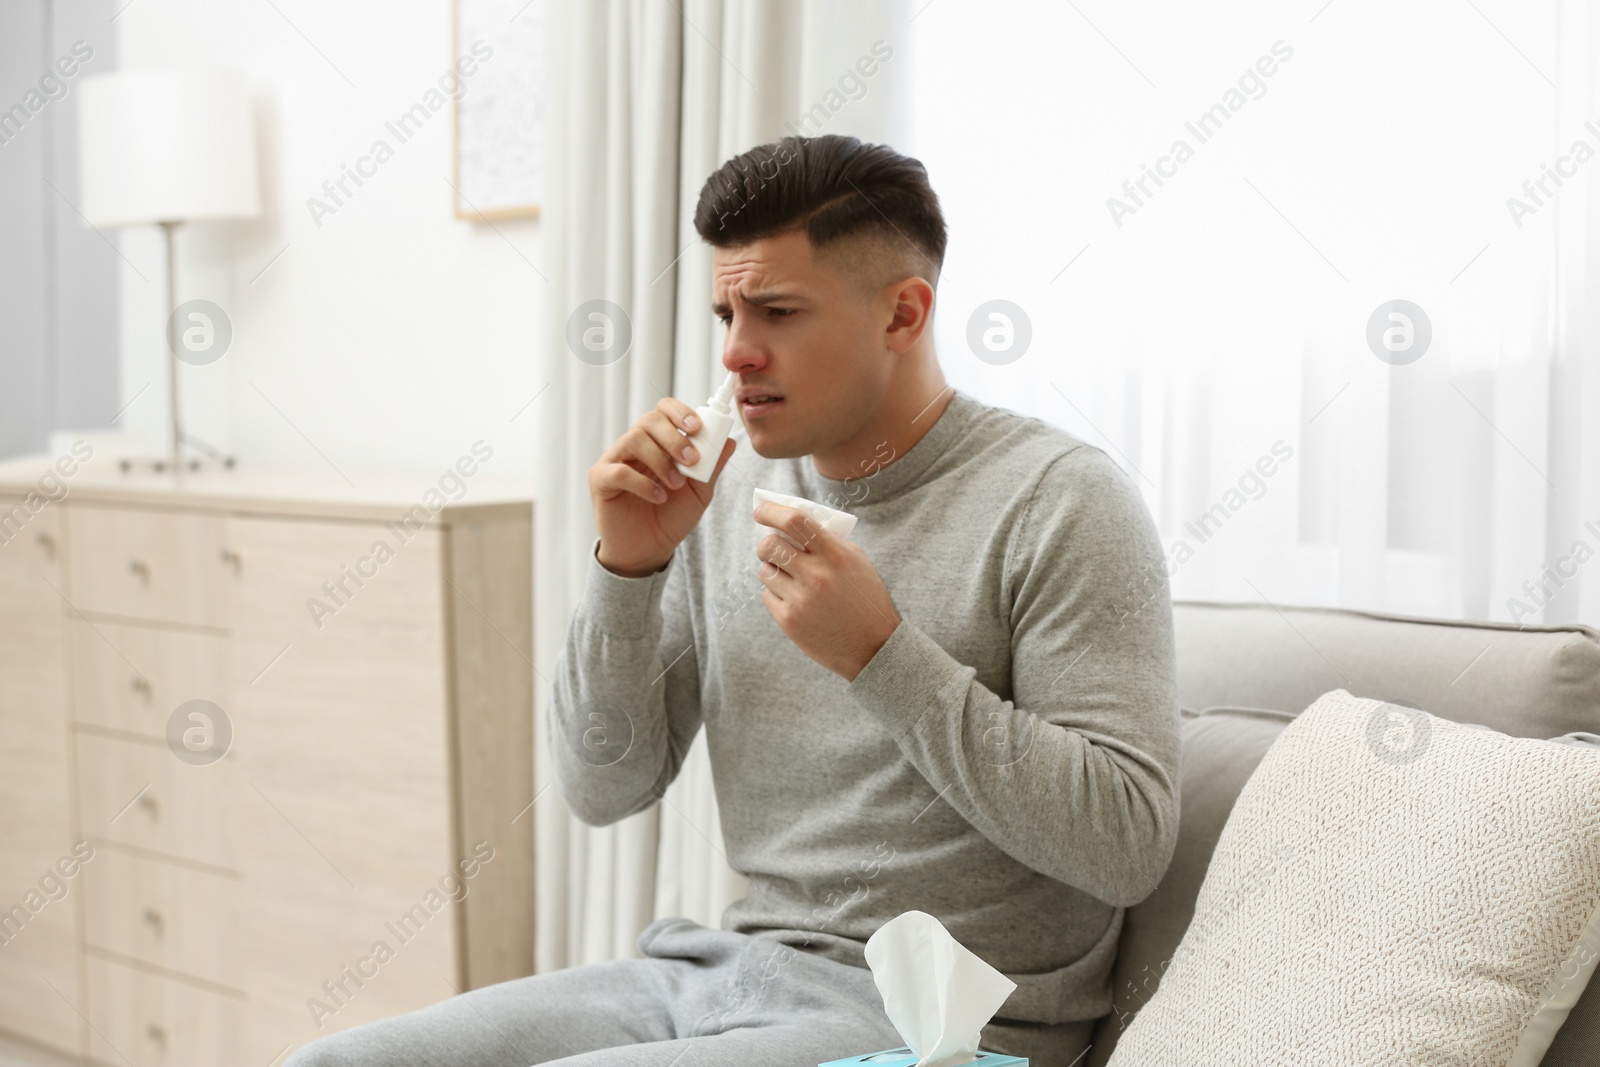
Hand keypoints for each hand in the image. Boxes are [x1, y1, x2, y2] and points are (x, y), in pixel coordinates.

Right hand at [590, 398, 736, 576]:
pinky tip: (658, 497)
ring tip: (676, 484)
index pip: (664, 410)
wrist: (649, 549)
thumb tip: (730, 441)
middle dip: (674, 437)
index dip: (680, 413)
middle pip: (649, 420)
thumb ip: (712, 467)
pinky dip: (642, 483)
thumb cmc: (671, 517)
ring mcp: (615, 460)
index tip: (698, 428)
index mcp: (658, 441)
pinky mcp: (601, 480)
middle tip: (692, 460)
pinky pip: (619, 470)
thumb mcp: (700, 492)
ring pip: (634, 439)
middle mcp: (635, 445)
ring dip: (661, 460)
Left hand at [753, 501, 900, 680]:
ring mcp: (800, 600)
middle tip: (773, 548)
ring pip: (764, 571)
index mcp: (835, 555)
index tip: (761, 511)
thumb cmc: (865, 598)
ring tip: (791, 578)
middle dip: (766, 543)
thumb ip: (826, 541)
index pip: (794, 521)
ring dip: (773, 570)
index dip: (771, 512)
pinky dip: (776, 594)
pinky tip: (796, 600)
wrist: (873, 647)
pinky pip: (767, 596)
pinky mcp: (789, 621)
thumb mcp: (855, 561)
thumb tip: (790, 525)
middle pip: (769, 545)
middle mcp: (816, 576)